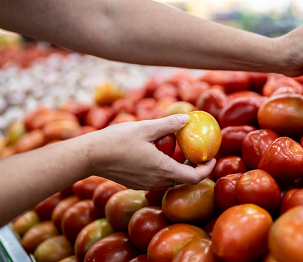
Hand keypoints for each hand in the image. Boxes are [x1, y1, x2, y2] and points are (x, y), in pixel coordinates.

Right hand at [82, 114, 215, 189]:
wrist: (90, 156)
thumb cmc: (117, 140)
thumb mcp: (146, 128)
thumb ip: (169, 124)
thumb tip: (188, 118)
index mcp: (162, 169)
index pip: (194, 177)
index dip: (207, 169)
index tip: (212, 158)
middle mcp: (156, 181)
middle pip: (183, 179)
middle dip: (194, 167)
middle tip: (198, 152)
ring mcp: (144, 184)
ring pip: (169, 179)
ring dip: (178, 168)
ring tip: (179, 150)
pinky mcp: (135, 183)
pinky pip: (156, 179)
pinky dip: (164, 168)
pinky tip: (158, 153)